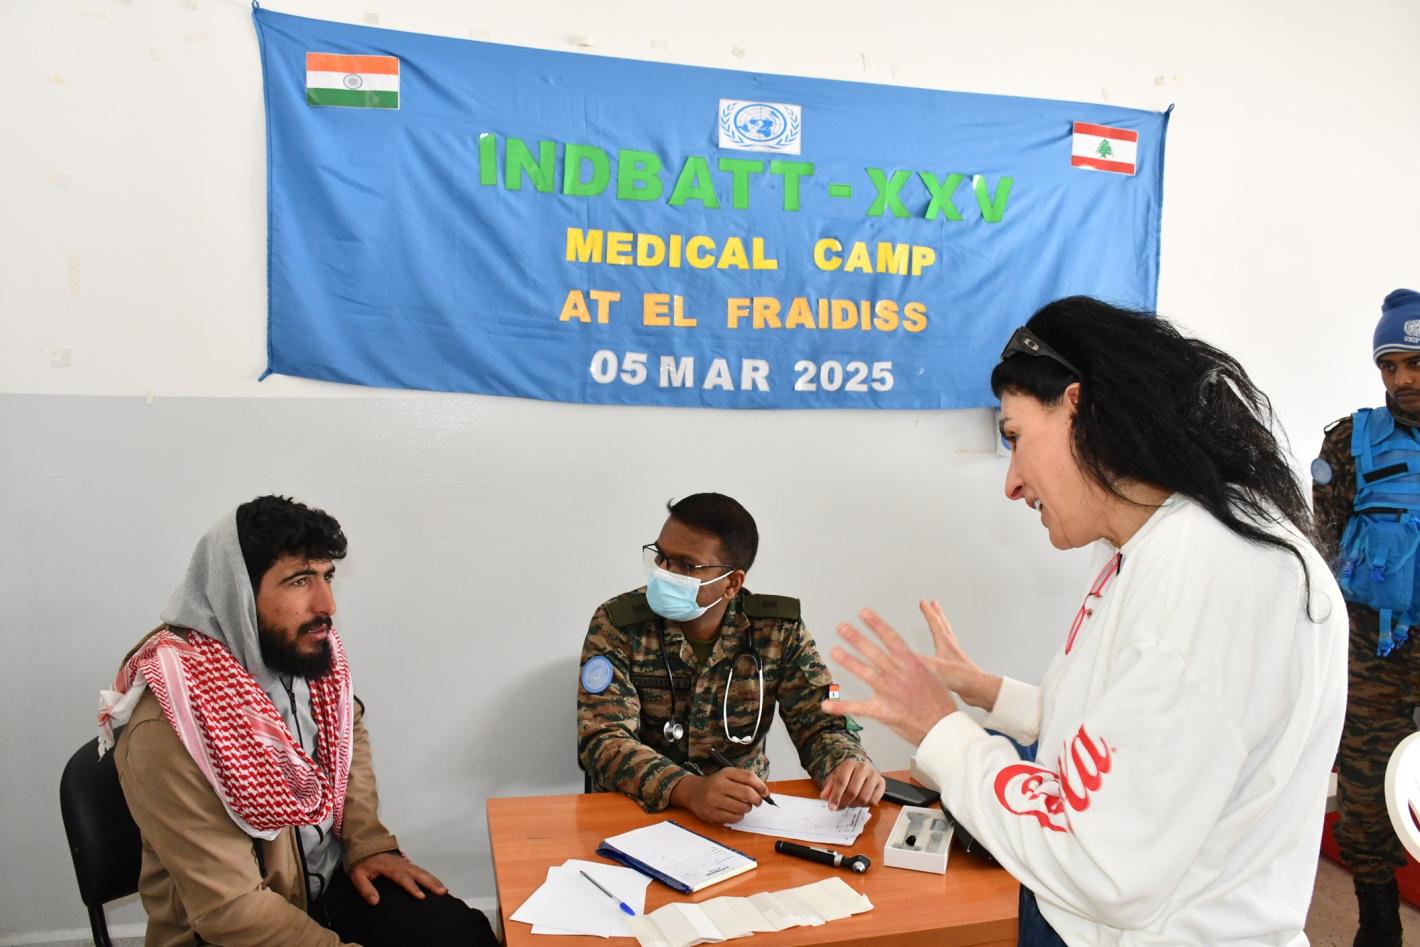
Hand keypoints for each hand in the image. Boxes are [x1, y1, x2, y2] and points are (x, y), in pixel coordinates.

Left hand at [348, 851, 447, 905]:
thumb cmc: (362, 863)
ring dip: (434, 880)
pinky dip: (431, 877)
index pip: (402, 877)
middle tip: (442, 892)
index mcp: (389, 866)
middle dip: (431, 883)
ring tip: (444, 890)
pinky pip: (421, 870)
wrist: (365, 847)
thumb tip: (375, 901)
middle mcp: (400, 864)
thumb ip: (365, 889)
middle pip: (418, 873)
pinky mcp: (407, 864)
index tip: (421, 896)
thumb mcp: (357, 875)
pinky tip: (437, 884)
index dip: (412, 887)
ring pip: (422, 871)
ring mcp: (405, 863)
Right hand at [672, 767, 768, 822]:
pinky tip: (735, 812)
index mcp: (725, 773)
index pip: (749, 777)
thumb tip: (764, 791)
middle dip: (757, 799)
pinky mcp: (712, 813)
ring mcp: (714, 800)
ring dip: (748, 809)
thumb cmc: (716, 784)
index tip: (765, 792)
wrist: (693, 792)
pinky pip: (734, 818)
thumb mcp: (728, 775)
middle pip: (747, 793)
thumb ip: (746, 780)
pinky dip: (739, 816)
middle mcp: (719, 785)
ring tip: (744, 806)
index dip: (761, 786)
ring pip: (742, 807)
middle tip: (758, 802)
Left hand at [819, 759, 885, 810]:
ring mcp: (874, 775)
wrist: (861, 769)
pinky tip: (860, 801)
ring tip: (850, 803)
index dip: (835, 796)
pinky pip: (873, 800)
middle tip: (840, 807)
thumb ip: (829, 787)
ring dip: (854, 804)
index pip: (841, 781)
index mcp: (849, 764)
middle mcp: (863, 767)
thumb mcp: (835, 778)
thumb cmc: (847, 775)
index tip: (831, 807)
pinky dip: (865, 805)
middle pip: (852, 791)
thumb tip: (824, 797)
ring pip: (863, 797)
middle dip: (844, 802)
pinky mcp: (882, 783)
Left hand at [820, 608, 960, 746]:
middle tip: (842, 627)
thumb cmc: (940, 703)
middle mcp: (897, 674)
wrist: (943, 726)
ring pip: (863, 672)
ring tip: (834, 650)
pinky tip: (827, 705)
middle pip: (873, 651)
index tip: (864, 612)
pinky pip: (858, 708)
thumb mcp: (932, 675)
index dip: (876, 623)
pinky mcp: (882, 710)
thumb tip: (906, 655)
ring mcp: (888, 691)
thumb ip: (914, 664)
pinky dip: (841, 707)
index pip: (890, 638)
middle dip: (855, 637)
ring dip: (847, 660)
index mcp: (911, 663)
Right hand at [919, 599, 1001, 709]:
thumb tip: (898, 657)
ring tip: (940, 622)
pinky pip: (949, 651)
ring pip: (948, 636)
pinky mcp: (958, 667)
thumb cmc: (961, 678)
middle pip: (944, 625)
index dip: (928, 612)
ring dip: (943, 626)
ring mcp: (956, 657)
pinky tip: (941, 653)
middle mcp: (952, 647)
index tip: (923, 601)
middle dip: (938, 613)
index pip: (935, 623)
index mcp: (946, 644)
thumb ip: (916, 662)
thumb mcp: (934, 668)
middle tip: (935, 603)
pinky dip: (944, 646)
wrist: (979, 689)